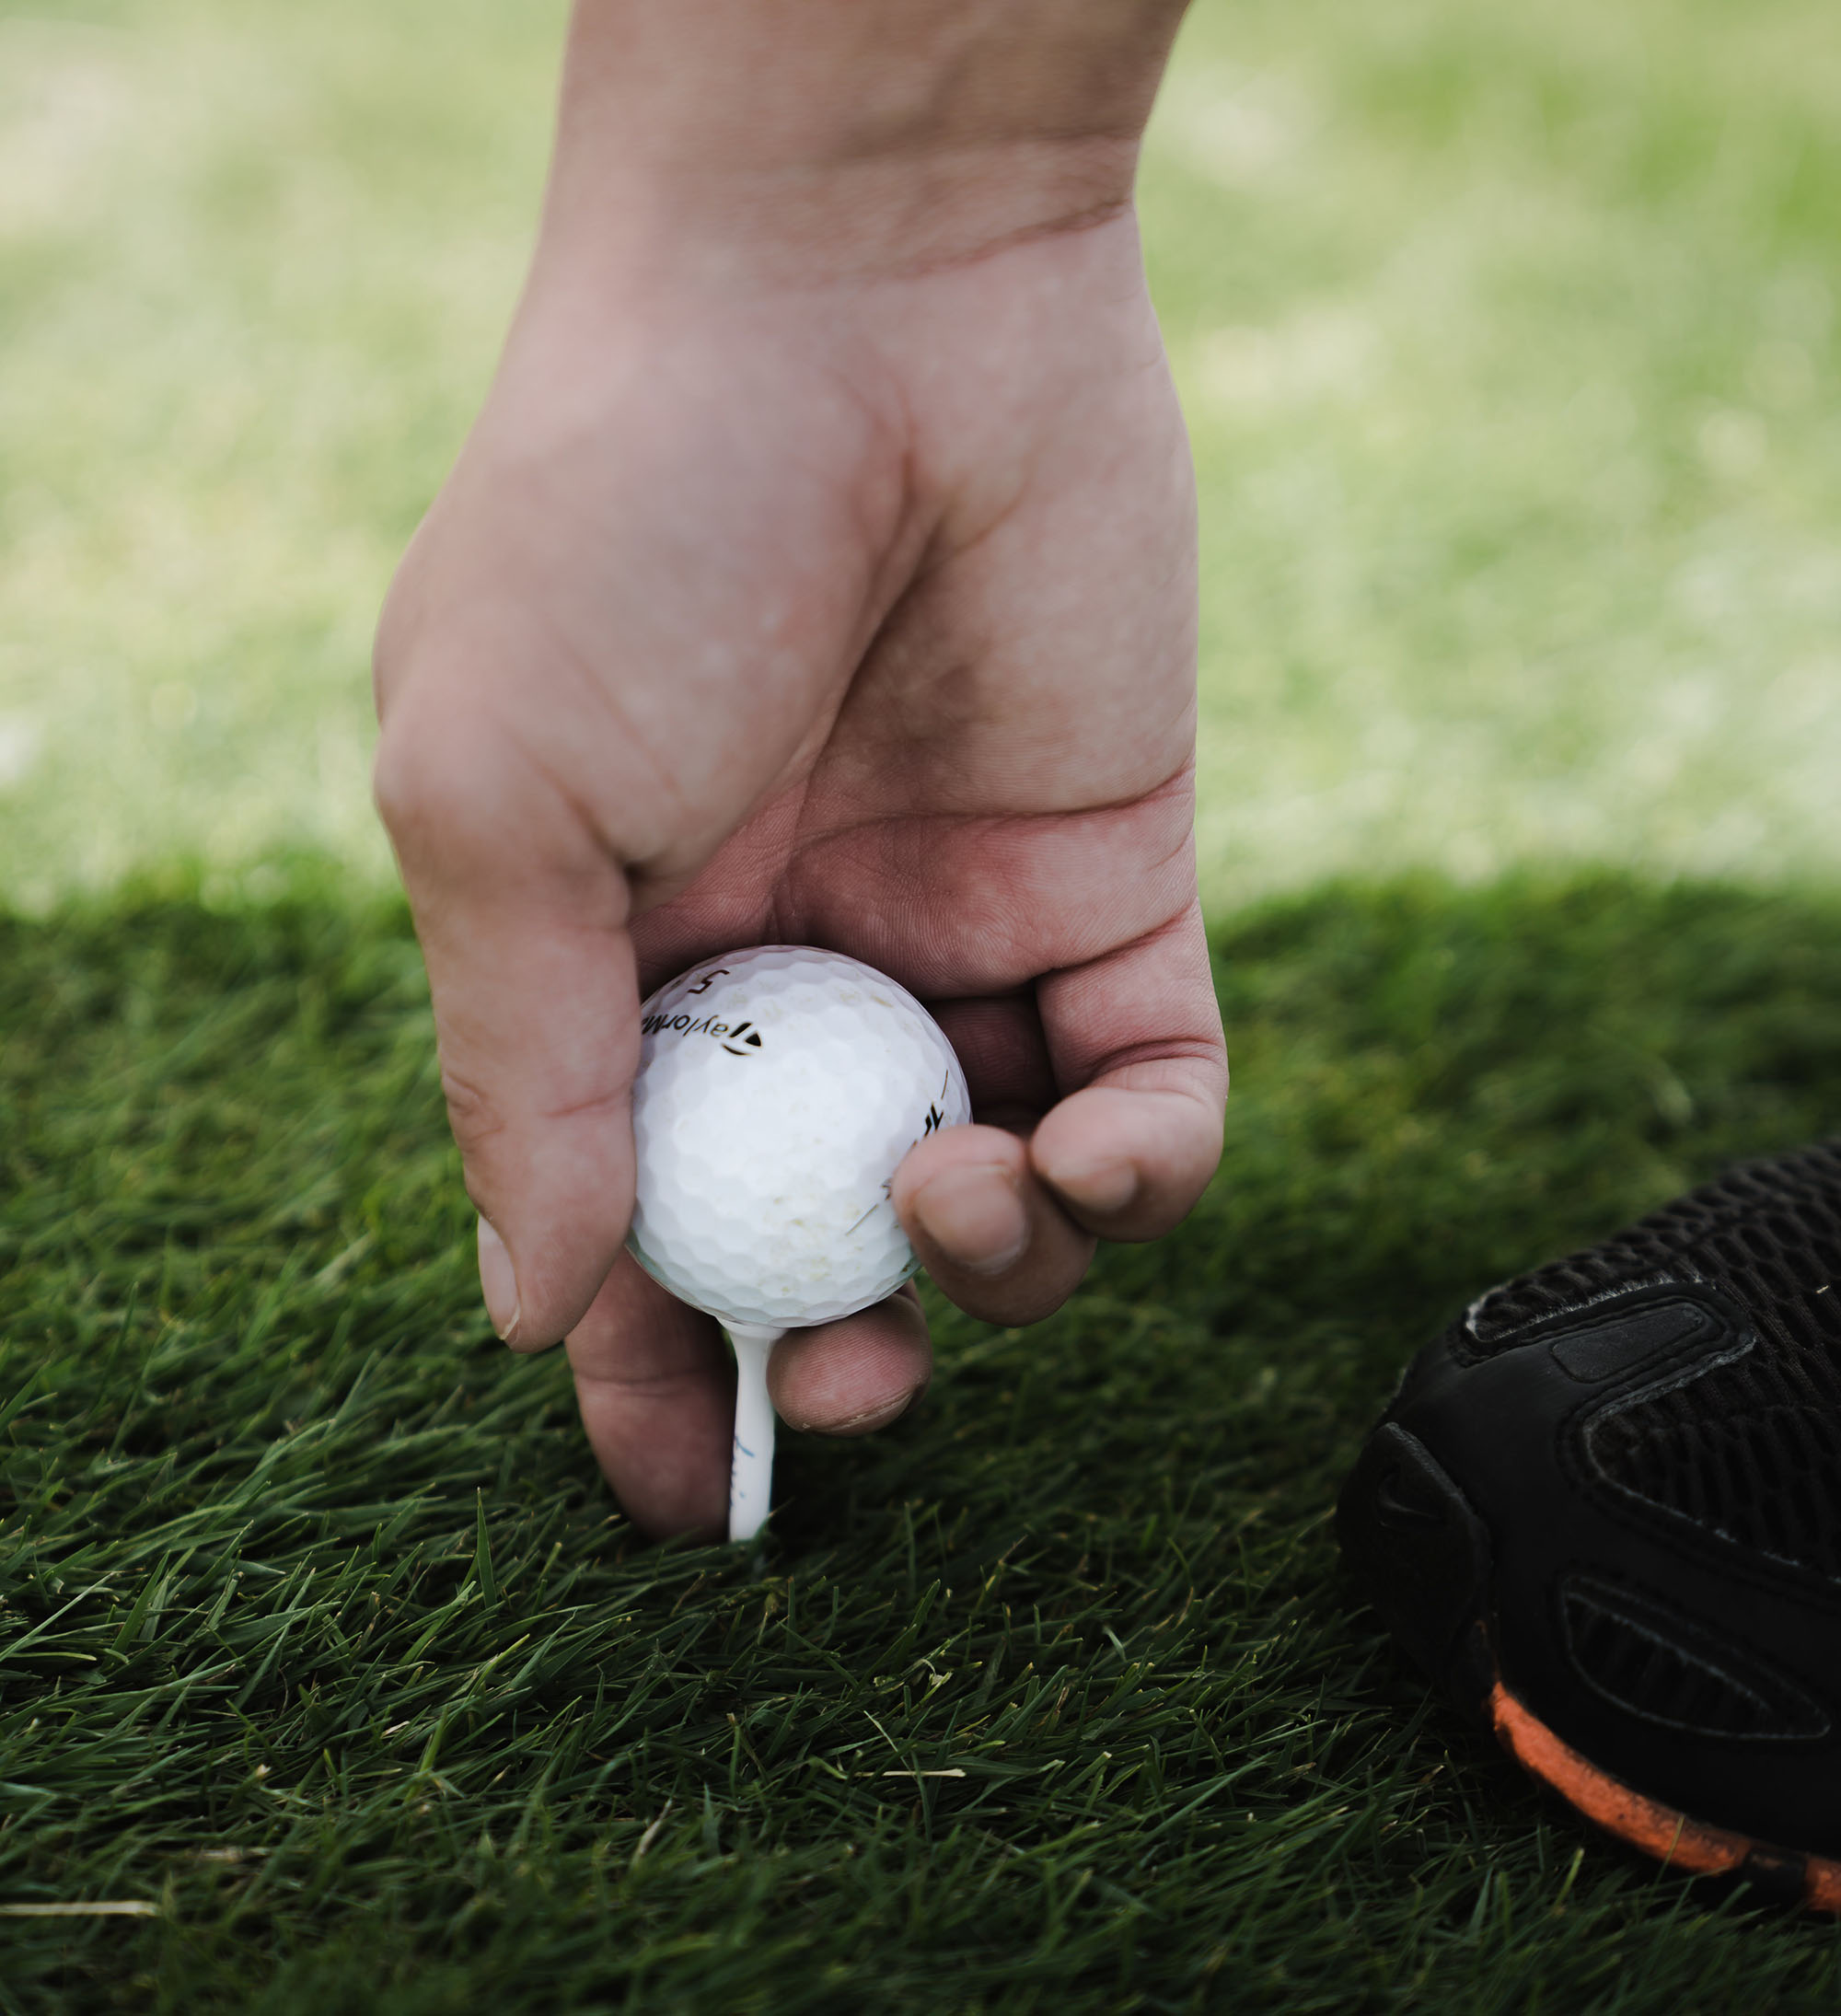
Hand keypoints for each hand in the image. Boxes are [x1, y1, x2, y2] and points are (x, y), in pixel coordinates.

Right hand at [373, 0, 1224, 1537]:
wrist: (862, 293)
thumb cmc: (626, 527)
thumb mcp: (497, 806)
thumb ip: (523, 1068)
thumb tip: (536, 1307)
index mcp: (619, 964)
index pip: (634, 1216)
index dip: (653, 1369)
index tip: (683, 1493)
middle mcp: (791, 969)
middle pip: (828, 1236)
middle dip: (843, 1355)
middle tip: (855, 1394)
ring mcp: (956, 939)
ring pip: (1006, 1202)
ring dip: (997, 1271)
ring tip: (959, 1199)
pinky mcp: (1114, 892)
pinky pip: (1154, 1100)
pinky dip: (1138, 1175)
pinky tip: (1086, 1154)